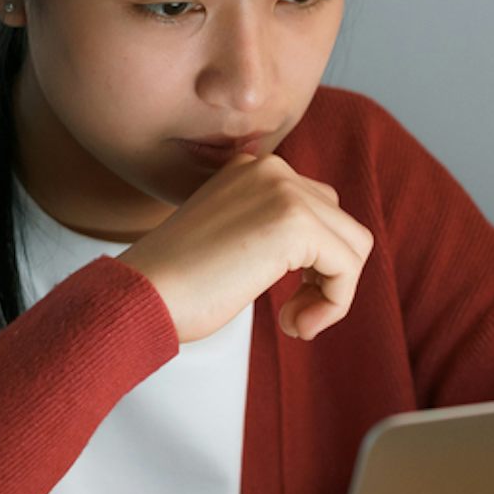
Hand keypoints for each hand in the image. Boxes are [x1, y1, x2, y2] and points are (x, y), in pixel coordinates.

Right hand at [117, 153, 373, 344]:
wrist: (139, 295)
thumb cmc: (175, 286)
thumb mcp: (230, 242)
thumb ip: (272, 233)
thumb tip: (330, 256)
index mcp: (251, 169)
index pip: (317, 209)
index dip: (314, 264)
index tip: (285, 303)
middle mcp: (271, 168)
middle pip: (341, 225)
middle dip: (327, 277)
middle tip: (293, 317)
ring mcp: (285, 191)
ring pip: (354, 246)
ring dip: (333, 294)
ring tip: (294, 323)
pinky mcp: (296, 223)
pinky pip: (348, 267)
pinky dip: (334, 304)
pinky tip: (294, 325)